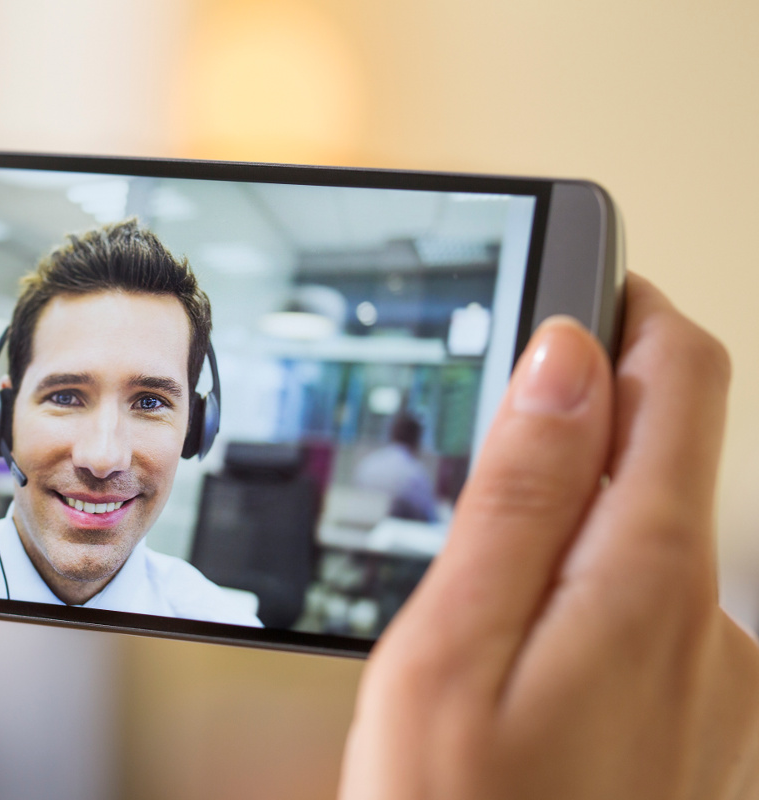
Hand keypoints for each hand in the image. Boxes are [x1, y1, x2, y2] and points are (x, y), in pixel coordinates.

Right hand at [341, 274, 758, 798]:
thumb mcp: (454, 645)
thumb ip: (523, 492)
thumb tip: (566, 357)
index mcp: (647, 577)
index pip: (679, 377)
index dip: (628, 304)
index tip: (573, 275)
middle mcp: (713, 620)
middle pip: (669, 448)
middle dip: (588, 406)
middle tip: (492, 413)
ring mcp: (718, 681)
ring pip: (655, 532)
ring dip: (581, 504)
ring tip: (484, 555)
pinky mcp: (702, 724)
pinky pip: (653, 610)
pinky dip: (592, 583)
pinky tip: (523, 646)